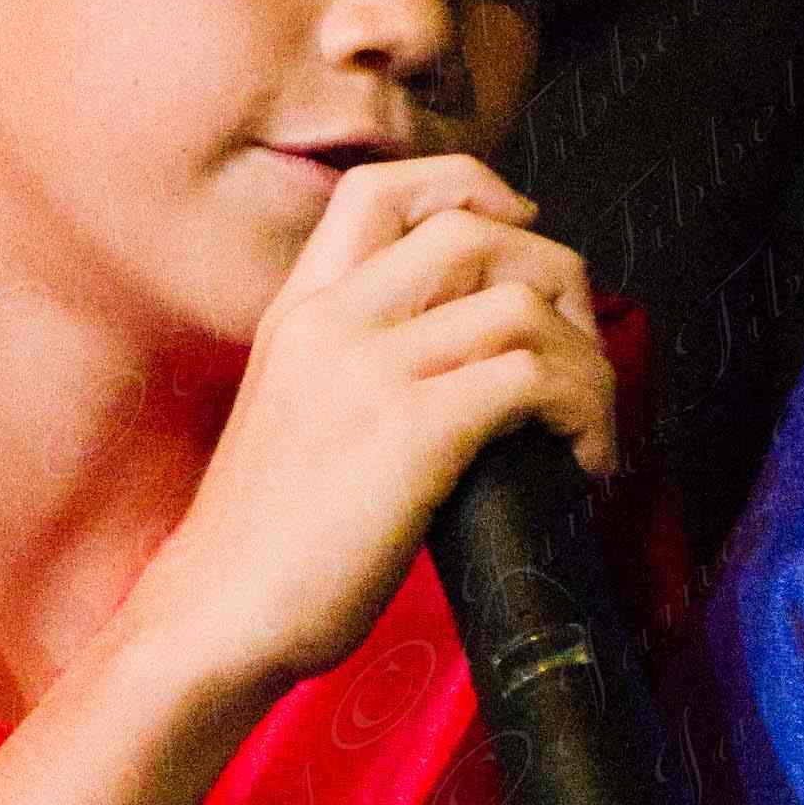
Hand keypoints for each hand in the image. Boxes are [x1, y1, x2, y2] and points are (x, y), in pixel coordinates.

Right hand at [133, 155, 613, 705]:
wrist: (215, 617)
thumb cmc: (264, 544)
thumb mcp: (295, 413)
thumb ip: (357, 365)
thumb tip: (468, 358)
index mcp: (300, 311)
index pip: (382, 188)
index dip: (469, 186)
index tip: (521, 229)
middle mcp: (333, 321)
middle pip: (477, 232)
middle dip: (558, 281)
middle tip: (579, 353)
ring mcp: (370, 371)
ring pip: (522, 305)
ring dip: (585, 362)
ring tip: (588, 426)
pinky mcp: (412, 433)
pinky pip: (532, 380)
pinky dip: (582, 413)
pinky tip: (581, 463)